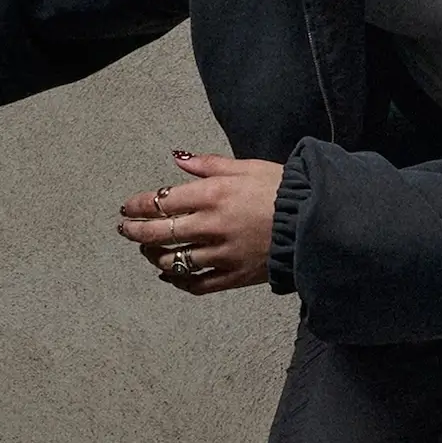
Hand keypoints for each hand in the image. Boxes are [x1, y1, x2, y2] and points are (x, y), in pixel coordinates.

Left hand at [116, 151, 285, 293]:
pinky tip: (169, 277)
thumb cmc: (282, 189)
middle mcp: (212, 226)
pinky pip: (199, 284)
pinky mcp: (235, 276)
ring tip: (147, 250)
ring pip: (175, 261)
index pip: (162, 202)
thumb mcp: (246, 166)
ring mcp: (223, 254)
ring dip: (155, 256)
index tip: (127, 208)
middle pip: (161, 233)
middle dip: (137, 232)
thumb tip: (178, 158)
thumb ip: (208, 165)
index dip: (139, 206)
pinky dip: (179, 281)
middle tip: (125, 230)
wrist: (316, 220)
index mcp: (213, 195)